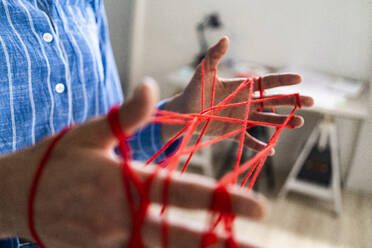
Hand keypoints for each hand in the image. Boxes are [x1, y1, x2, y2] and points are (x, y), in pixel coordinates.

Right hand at [0, 79, 265, 247]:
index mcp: (125, 183)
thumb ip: (125, 115)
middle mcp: (121, 217)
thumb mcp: (89, 133)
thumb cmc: (53, 161)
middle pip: (180, 235)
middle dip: (220, 243)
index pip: (184, 192)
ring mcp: (109, 241)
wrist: (13, 197)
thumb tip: (150, 86)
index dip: (223, 199)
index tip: (259, 206)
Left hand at [162, 37, 313, 152]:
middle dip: (292, 101)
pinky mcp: (233, 132)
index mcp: (243, 88)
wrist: (184, 112)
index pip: (267, 83)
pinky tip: (271, 150)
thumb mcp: (204, 72)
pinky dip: (259, 146)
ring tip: (299, 123)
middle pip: (274, 101)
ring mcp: (241, 118)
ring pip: (267, 120)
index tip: (299, 78)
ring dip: (283, 122)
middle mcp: (246, 103)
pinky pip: (249, 139)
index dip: (282, 80)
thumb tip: (225, 38)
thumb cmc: (194, 91)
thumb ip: (214, 56)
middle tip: (311, 102)